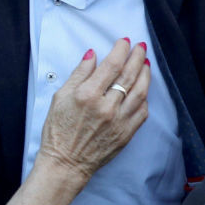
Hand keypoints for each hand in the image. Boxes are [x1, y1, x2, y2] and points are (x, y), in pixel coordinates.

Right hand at [36, 38, 150, 180]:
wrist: (66, 162)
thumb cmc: (58, 130)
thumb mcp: (60, 97)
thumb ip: (78, 74)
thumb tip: (92, 55)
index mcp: (87, 95)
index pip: (111, 65)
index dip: (120, 50)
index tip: (124, 41)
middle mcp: (106, 106)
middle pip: (128, 75)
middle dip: (137, 57)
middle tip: (141, 47)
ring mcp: (119, 121)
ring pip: (139, 92)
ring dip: (145, 75)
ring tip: (146, 64)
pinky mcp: (126, 133)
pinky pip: (142, 112)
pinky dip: (144, 98)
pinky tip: (143, 90)